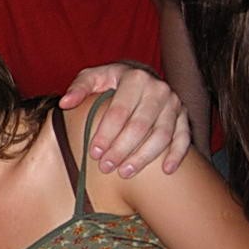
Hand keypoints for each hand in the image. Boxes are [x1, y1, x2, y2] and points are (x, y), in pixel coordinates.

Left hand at [59, 63, 190, 176]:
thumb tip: (65, 103)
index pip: (119, 112)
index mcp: (134, 78)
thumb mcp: (93, 77)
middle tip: (106, 167)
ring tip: (125, 173)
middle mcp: (158, 89)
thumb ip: (79, 88)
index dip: (105, 134)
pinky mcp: (183, 115)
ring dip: (144, 157)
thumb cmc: (111, 81)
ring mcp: (173, 103)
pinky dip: (177, 154)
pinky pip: (183, 137)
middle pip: (140, 126)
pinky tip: (166, 170)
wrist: (140, 76)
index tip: (93, 152)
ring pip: (162, 135)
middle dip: (121, 149)